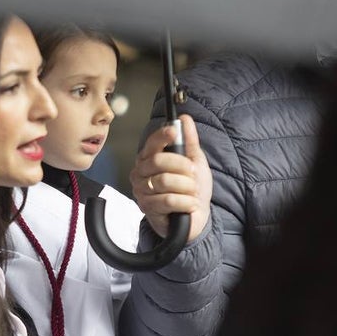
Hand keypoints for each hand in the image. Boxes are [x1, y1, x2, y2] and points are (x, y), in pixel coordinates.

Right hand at [131, 115, 211, 242]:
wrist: (195, 216)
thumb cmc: (192, 188)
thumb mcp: (195, 162)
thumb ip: (189, 141)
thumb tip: (184, 119)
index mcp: (149, 159)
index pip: (151, 144)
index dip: (162, 136)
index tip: (174, 131)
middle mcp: (141, 173)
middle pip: (158, 161)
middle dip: (183, 167)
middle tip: (193, 174)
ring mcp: (142, 192)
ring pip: (165, 181)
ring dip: (187, 187)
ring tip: (192, 191)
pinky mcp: (148, 209)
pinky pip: (169, 201)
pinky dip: (186, 202)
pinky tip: (190, 204)